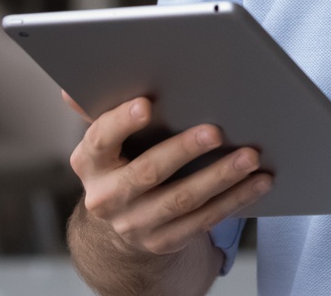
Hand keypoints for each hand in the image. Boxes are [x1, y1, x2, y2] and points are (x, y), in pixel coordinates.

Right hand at [69, 95, 272, 255]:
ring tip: (250, 156)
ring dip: (219, 177)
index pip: (100, 139)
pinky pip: (204, 220)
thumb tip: (72, 89)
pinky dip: (235, 200)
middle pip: (147, 172)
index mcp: (89, 162)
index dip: (121, 122)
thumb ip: (101, 109)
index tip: (146, 105)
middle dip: (183, 150)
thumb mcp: (107, 139)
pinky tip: (258, 181)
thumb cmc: (123, 161)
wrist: (121, 224)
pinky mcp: (164, 241)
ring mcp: (135, 224)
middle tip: (216, 130)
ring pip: (181, 200)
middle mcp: (106, 197)